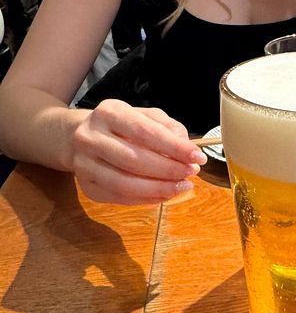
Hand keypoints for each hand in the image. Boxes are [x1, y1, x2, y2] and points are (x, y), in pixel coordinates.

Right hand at [71, 100, 205, 204]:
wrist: (80, 138)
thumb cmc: (121, 127)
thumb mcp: (145, 116)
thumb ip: (167, 128)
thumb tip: (186, 148)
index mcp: (109, 113)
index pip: (145, 132)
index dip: (174, 147)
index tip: (198, 157)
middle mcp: (90, 137)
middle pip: (134, 160)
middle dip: (169, 170)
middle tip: (191, 173)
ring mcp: (84, 164)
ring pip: (125, 184)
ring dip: (159, 189)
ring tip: (182, 186)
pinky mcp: (86, 186)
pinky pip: (120, 198)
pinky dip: (147, 199)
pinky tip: (164, 194)